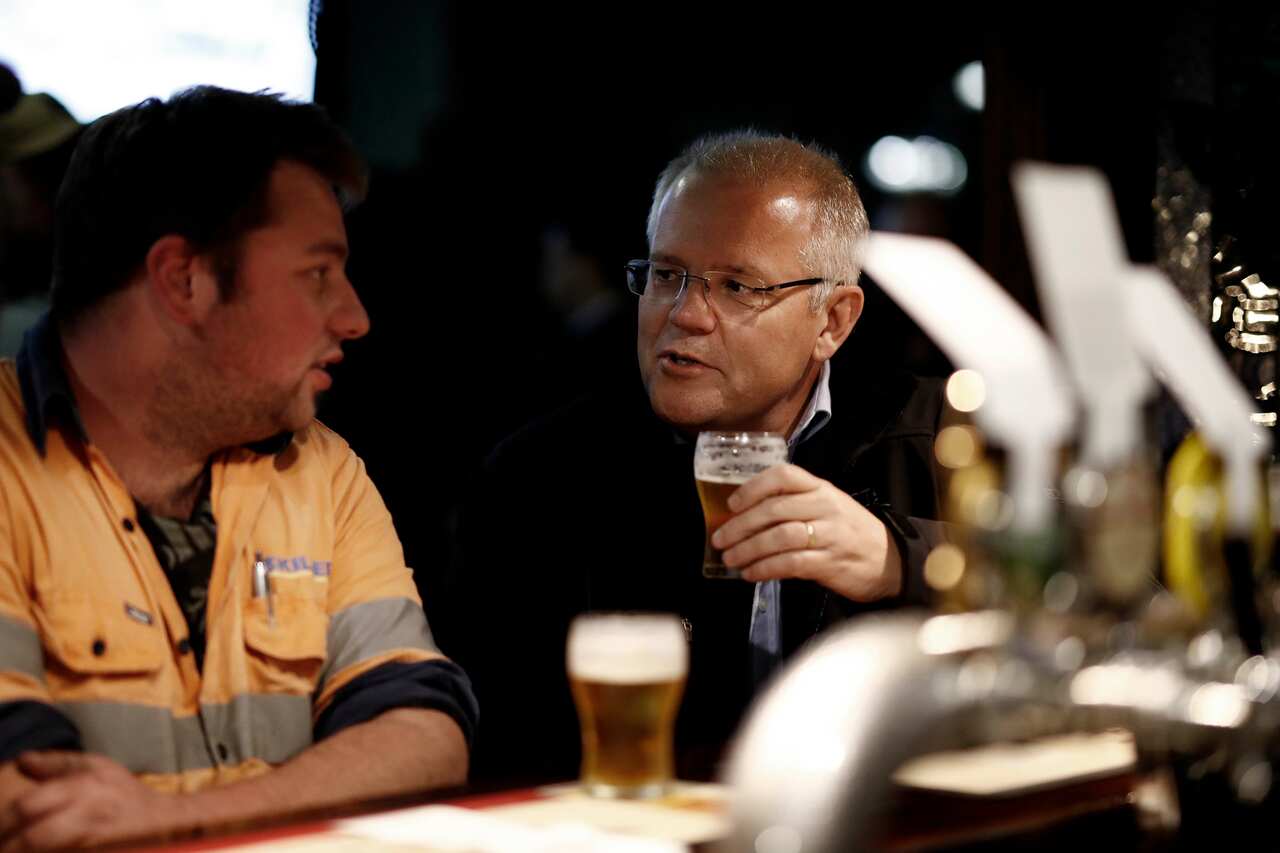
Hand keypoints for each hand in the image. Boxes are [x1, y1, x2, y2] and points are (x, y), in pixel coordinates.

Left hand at [0, 751, 189, 850]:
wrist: (159, 818)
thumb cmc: (123, 790)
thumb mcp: (96, 765)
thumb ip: (57, 762)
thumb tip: (22, 760)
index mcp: (81, 787)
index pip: (29, 805)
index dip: (6, 817)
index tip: (1, 822)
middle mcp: (82, 814)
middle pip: (31, 837)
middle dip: (8, 843)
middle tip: (1, 841)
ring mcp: (86, 839)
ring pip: (40, 850)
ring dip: (20, 850)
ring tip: (11, 848)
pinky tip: (33, 851)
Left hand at [710, 464, 901, 600]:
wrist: (891, 560)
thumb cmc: (850, 533)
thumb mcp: (827, 507)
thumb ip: (794, 505)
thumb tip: (745, 516)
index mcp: (821, 488)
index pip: (784, 475)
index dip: (753, 487)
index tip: (732, 503)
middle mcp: (825, 507)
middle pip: (774, 509)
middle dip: (740, 525)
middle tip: (720, 539)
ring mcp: (829, 534)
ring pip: (779, 536)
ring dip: (748, 549)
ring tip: (731, 558)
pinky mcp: (830, 562)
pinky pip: (790, 563)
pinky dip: (765, 568)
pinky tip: (751, 573)